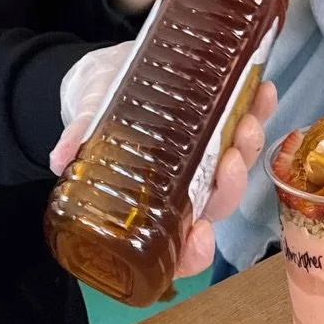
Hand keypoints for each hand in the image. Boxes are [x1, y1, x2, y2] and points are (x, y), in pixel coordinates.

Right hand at [48, 43, 276, 279]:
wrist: (111, 72)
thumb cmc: (99, 110)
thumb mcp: (87, 118)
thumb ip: (79, 136)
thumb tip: (61, 158)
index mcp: (154, 204)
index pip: (180, 245)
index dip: (194, 251)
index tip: (200, 234)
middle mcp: (189, 186)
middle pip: (218, 201)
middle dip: (230, 184)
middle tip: (229, 158)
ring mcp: (210, 155)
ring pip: (238, 164)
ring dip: (249, 145)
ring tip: (248, 119)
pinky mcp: (224, 121)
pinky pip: (247, 123)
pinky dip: (259, 109)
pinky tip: (263, 90)